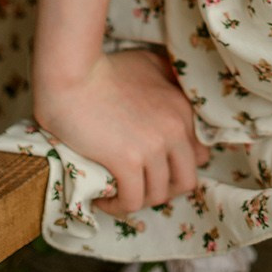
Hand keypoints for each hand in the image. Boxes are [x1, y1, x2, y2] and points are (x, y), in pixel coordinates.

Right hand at [34, 47, 208, 216]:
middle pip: (186, 181)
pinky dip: (118, 206)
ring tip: (119, 192)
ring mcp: (153, 146)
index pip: (199, 155)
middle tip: (141, 186)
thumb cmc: (106, 69)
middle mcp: (175, 128)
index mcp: (182, 108)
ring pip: (158, 196)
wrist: (73, 74)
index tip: (156, 169)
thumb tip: (177, 99)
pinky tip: (104, 199)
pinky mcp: (128, 161)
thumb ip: (169, 80)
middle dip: (165, 189)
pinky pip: (132, 202)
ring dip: (139, 199)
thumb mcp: (149, 65)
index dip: (178, 167)